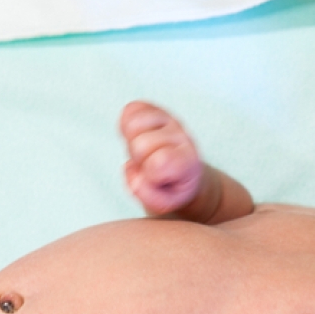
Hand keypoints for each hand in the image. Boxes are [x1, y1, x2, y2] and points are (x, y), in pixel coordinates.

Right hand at [120, 100, 204, 215]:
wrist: (184, 172)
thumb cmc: (172, 188)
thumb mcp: (165, 203)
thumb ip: (148, 195)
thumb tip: (133, 170)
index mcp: (187, 161)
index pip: (159, 162)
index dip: (149, 175)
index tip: (157, 179)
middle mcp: (181, 136)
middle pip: (139, 145)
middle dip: (138, 160)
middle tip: (148, 166)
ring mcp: (169, 120)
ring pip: (133, 125)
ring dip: (132, 143)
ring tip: (144, 153)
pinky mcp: (156, 110)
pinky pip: (130, 111)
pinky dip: (127, 126)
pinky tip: (138, 138)